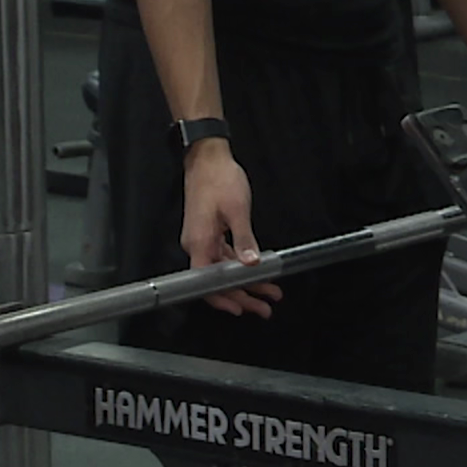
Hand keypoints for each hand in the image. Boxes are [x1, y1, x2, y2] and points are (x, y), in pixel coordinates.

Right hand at [182, 139, 282, 317]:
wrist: (208, 157)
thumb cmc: (220, 179)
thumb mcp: (237, 210)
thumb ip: (244, 240)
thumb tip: (251, 264)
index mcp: (199, 243)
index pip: (206, 283)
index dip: (223, 299)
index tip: (241, 309)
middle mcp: (197, 246)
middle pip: (217, 281)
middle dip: (242, 296)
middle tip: (265, 308)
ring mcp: (202, 240)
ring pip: (223, 271)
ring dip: (245, 283)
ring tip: (269, 294)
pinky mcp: (209, 234)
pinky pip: (224, 258)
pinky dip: (240, 267)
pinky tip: (258, 273)